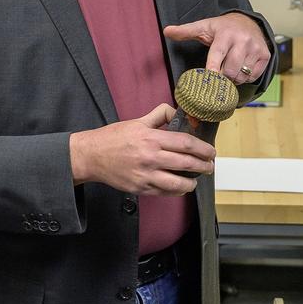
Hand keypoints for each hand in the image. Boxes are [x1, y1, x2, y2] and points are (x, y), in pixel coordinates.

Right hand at [68, 103, 214, 194]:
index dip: (203, 148)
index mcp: (151, 138)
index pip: (185, 143)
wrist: (91, 156)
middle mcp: (150, 157)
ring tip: (197, 179)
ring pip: (177, 182)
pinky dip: (176, 191)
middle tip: (210, 166)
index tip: (211, 151)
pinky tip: (181, 187)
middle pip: (186, 163)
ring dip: (192, 182)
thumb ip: (159, 115)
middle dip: (203, 166)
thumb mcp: (137, 121)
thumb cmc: (114, 138)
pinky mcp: (140, 188)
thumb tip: (177, 111)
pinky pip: (164, 192)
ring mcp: (145, 175)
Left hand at [163, 12, 271, 86]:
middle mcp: (242, 40)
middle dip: (222, 76)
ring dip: (233, 78)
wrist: (249, 22)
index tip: (208, 80)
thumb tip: (166, 31)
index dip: (212, 70)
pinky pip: (253, 76)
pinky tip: (240, 69)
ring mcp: (256, 48)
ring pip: (241, 75)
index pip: (217, 55)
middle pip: (230, 70)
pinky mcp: (265, 55)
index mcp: (225, 34)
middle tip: (218, 73)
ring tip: (229, 69)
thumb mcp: (204, 27)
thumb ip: (185, 31)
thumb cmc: (223, 28)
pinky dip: (245, 78)